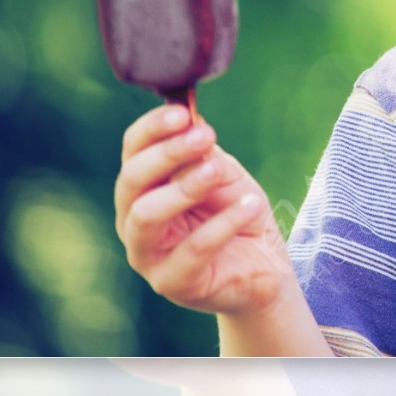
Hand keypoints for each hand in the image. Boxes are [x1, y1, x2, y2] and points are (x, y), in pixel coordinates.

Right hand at [114, 104, 293, 317]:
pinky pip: (192, 251)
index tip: (182, 113)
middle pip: (131, 181)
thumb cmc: (235, 213)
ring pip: (146, 216)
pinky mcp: (172, 282)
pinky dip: (222, 224)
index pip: (132, 151)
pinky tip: (248, 205)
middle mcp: (133, 220)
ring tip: (216, 171)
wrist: (264, 263)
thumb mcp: (223, 174)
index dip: (152, 129)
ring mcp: (147, 254)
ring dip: (183, 188)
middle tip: (204, 137)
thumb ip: (204, 154)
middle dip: (166, 154)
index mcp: (143, 187)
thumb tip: (191, 123)